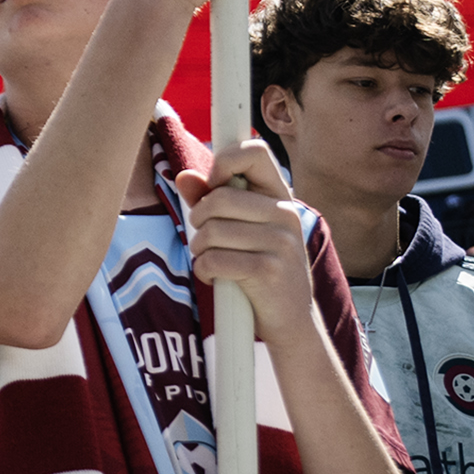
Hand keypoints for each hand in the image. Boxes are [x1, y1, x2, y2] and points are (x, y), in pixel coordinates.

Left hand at [173, 139, 311, 337]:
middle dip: (198, 220)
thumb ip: (210, 200)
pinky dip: (204, 270)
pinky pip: (215, 259)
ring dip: (200, 249)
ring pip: (212, 230)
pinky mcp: (270, 270)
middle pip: (219, 197)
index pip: (254, 152)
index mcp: (279, 196)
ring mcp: (281, 242)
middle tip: (205, 238)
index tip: (212, 186)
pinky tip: (215, 277)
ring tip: (211, 260)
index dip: (223, 161)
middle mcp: (285, 214)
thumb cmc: (259, 268)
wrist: (290, 320)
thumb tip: (182, 176)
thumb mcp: (239, 230)